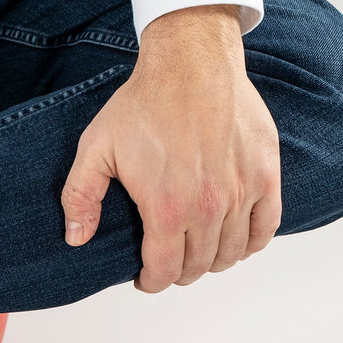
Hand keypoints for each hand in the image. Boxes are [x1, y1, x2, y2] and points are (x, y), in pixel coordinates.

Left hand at [61, 5, 280, 292]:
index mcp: (167, 208)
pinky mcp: (266, 174)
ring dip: (212, 261)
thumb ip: (80, 198)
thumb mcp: (96, 149)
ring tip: (197, 252)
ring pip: (230, 253)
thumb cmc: (144, 103)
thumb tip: (76, 239)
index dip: (151, 282)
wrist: (192, 61)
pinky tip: (235, 241)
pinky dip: (251, 243)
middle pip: (197, 267)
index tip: (145, 278)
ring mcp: (242, 191)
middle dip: (179, 272)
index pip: (164, 271)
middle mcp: (208, 206)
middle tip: (169, 262)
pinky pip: (266, 228)